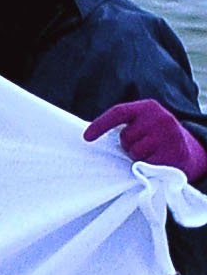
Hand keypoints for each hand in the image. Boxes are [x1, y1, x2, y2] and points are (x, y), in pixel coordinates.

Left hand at [89, 100, 206, 181]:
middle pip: (125, 136)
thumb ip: (123, 125)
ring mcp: (169, 135)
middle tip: (144, 146)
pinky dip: (147, 167)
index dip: (100, 125)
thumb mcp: (142, 124)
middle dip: (128, 145)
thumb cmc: (155, 138)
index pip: (118, 112)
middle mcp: (160, 118)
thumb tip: (87, 135)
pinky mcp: (174, 153)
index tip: (86, 138)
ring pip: (135, 152)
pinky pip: (146, 164)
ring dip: (138, 157)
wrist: (189, 151)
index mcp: (148, 107)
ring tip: (152, 153)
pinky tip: (158, 162)